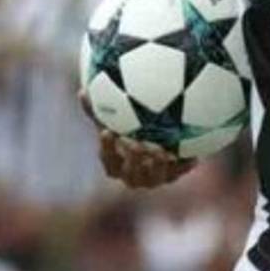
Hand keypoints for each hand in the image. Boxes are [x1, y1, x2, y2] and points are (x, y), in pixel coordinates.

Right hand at [79, 89, 195, 188]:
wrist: (164, 138)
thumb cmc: (132, 126)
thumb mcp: (117, 118)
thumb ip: (100, 110)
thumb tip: (80, 92)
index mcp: (118, 165)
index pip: (109, 163)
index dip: (107, 150)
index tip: (108, 131)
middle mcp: (136, 176)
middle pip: (131, 176)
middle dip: (134, 162)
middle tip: (138, 144)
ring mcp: (156, 178)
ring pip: (155, 178)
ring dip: (157, 166)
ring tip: (161, 150)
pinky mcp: (176, 173)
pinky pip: (179, 171)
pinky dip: (183, 164)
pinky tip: (188, 154)